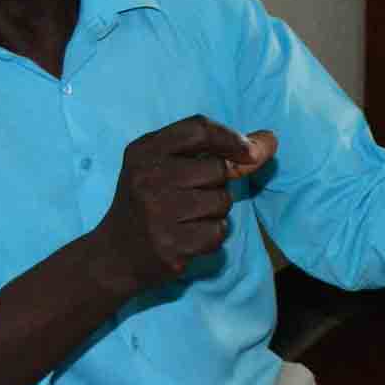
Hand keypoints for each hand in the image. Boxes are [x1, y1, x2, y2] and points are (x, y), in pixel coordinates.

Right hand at [90, 115, 277, 291]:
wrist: (114, 255)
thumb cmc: (148, 202)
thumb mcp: (166, 167)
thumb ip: (216, 152)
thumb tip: (269, 140)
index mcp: (144, 151)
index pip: (199, 129)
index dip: (231, 138)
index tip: (249, 151)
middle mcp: (148, 178)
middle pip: (216, 169)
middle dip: (217, 183)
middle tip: (192, 195)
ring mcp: (158, 213)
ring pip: (221, 201)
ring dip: (215, 211)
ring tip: (186, 217)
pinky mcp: (171, 246)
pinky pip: (218, 232)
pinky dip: (211, 236)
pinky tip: (187, 237)